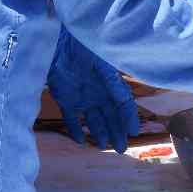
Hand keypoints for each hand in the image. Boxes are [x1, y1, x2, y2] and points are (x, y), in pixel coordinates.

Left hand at [47, 27, 138, 152]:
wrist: (58, 42)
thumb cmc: (83, 48)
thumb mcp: (102, 64)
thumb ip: (113, 81)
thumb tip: (126, 100)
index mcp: (110, 84)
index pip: (124, 105)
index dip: (129, 118)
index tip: (134, 132)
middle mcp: (98, 93)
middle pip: (110, 116)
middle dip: (117, 132)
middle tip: (121, 149)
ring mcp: (82, 98)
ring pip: (93, 120)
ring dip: (99, 133)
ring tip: (103, 146)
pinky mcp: (65, 100)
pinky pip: (72, 118)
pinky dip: (75, 130)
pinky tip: (80, 141)